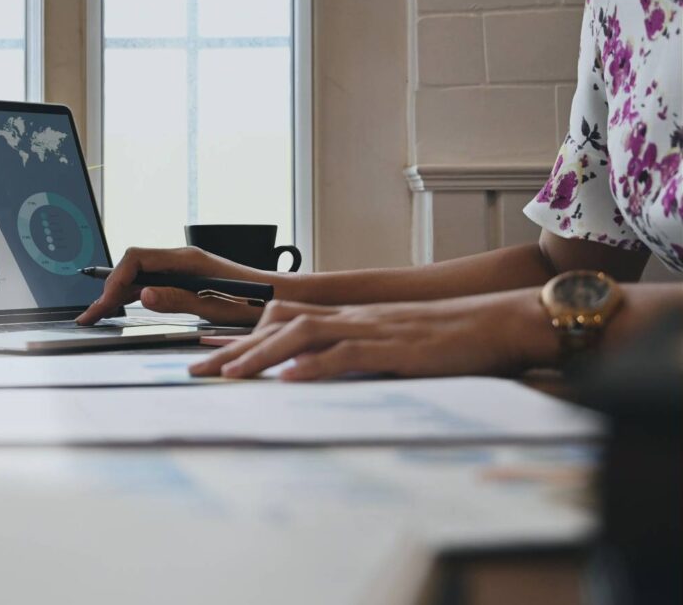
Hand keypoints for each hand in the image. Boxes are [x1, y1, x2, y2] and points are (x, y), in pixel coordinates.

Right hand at [76, 246, 274, 325]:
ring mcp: (183, 268)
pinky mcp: (187, 279)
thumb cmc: (251, 300)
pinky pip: (153, 282)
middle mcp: (181, 258)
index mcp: (185, 258)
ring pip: (140, 276)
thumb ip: (176, 299)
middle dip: (109, 291)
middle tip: (90, 316)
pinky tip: (124, 309)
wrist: (278, 297)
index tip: (105, 305)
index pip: (136, 259)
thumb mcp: (212, 305)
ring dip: (119, 295)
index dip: (116, 281)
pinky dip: (135, 296)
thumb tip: (142, 296)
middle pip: (133, 267)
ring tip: (98, 315)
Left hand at [188, 289, 559, 379]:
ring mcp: (373, 329)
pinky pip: (348, 355)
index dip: (243, 337)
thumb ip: (356, 356)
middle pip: (278, 325)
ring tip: (228, 377)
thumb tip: (316, 378)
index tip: (210, 357)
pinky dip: (315, 368)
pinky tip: (290, 381)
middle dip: (234, 350)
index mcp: (350, 317)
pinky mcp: (397, 348)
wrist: (501, 322)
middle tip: (196, 373)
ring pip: (302, 335)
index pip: (282, 319)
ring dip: (262, 357)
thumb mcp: (394, 346)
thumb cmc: (451, 339)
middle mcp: (352, 317)